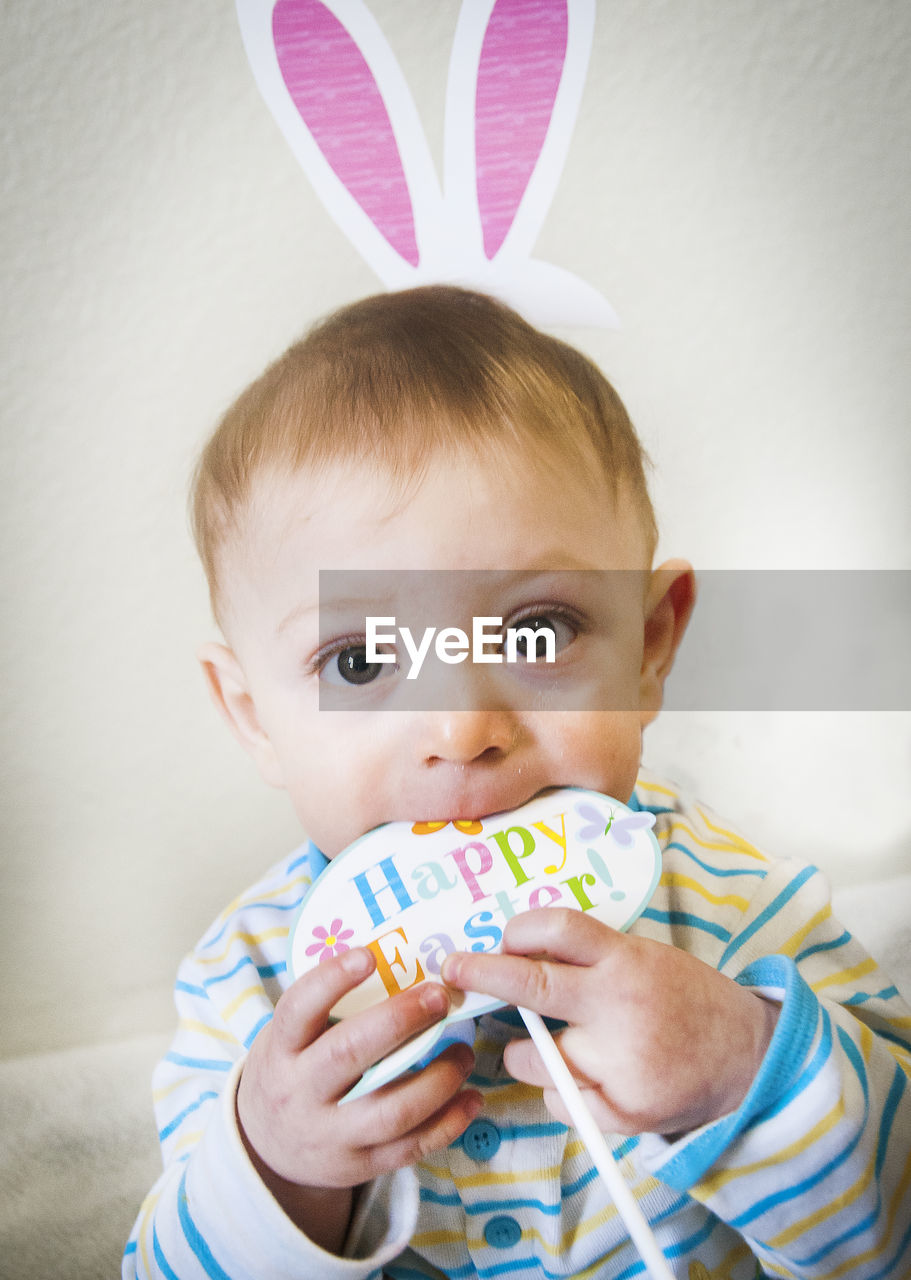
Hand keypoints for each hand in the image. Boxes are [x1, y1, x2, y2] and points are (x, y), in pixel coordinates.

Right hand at [237, 947, 482, 1249]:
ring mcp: (329, 1135)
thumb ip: (329, 1008)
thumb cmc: (294, 1068)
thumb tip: (399, 961)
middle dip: (399, 1021)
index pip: (299, 1008)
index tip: (370, 955)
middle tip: (439, 996)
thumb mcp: (292, 1036)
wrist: (268, 1147)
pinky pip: (408, 1148)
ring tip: (464, 1052)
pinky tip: (471, 1098)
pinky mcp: (357, 1165)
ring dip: (436, 1078)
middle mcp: (300, 1092)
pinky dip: (447, 1123)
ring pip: (388, 1110)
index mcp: (282, 1049)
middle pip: (349, 1055)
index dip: (332, 979)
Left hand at [441, 909, 777, 1136]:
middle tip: (452, 969)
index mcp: (626, 960)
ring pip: (530, 1056)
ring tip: (564, 1045)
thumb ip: (589, 957)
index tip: (498, 939)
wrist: (747, 1057)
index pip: (555, 930)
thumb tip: (514, 950)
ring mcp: (620, 1063)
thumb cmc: (683, 999)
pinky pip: (555, 1100)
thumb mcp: (643, 958)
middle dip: (481, 974)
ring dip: (527, 1050)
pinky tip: (592, 1078)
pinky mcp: (622, 1111)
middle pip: (529, 984)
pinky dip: (560, 1090)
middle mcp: (620, 1007)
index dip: (517, 930)